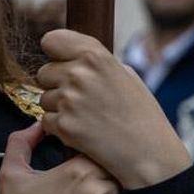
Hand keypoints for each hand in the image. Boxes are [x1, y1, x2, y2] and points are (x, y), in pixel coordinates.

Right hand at [0, 122, 123, 193]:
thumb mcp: (10, 174)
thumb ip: (22, 141)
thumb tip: (39, 124)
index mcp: (78, 171)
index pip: (99, 152)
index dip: (90, 157)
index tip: (78, 166)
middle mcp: (100, 191)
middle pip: (114, 173)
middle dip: (102, 178)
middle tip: (81, 192)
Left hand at [36, 29, 192, 189]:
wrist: (149, 152)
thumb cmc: (141, 115)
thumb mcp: (126, 75)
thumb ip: (97, 62)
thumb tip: (72, 55)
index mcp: (95, 56)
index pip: (51, 40)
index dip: (55, 53)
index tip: (63, 62)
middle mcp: (79, 74)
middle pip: (44, 72)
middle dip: (56, 84)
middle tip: (81, 98)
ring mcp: (69, 100)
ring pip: (44, 98)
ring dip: (58, 107)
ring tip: (86, 116)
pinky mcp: (63, 125)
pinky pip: (46, 121)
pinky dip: (59, 128)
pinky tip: (82, 131)